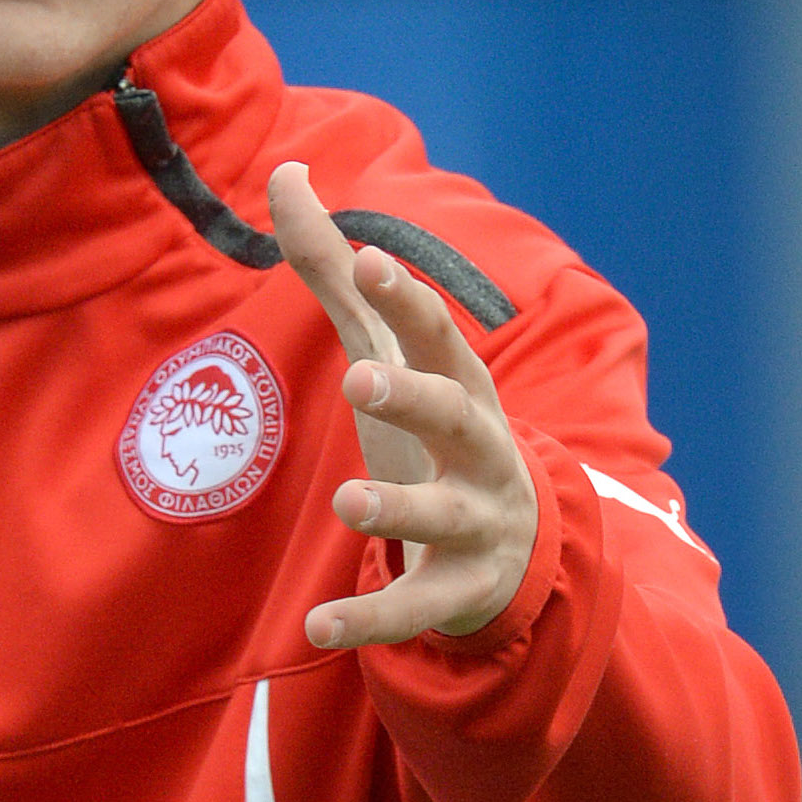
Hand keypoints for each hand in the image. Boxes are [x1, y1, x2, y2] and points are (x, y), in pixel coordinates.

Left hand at [269, 163, 539, 647]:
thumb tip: (285, 170)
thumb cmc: (434, 425)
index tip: (370, 260)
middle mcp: (480, 448)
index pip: (436, 333)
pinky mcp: (459, 588)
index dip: (405, 298)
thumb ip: (332, 268)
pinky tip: (315, 632)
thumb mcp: (389, 349)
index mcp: (460, 384)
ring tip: (348, 502)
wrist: (517, 546)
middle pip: (453, 413)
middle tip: (361, 377)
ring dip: (397, 508)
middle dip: (413, 394)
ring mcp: (478, 521)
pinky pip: (413, 606)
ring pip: (441, 515)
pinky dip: (368, 621)